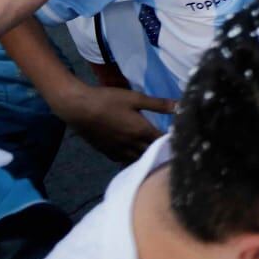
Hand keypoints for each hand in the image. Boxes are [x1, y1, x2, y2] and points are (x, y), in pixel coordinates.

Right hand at [54, 83, 172, 162]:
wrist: (77, 107)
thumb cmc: (107, 100)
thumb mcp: (135, 98)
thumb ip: (158, 104)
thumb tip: (180, 106)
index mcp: (141, 131)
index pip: (162, 141)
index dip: (171, 141)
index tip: (181, 139)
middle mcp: (131, 144)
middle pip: (151, 152)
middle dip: (161, 150)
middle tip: (169, 147)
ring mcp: (117, 150)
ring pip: (137, 159)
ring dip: (146, 156)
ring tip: (154, 152)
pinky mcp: (106, 151)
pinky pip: (123, 160)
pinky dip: (131, 158)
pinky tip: (133, 153)